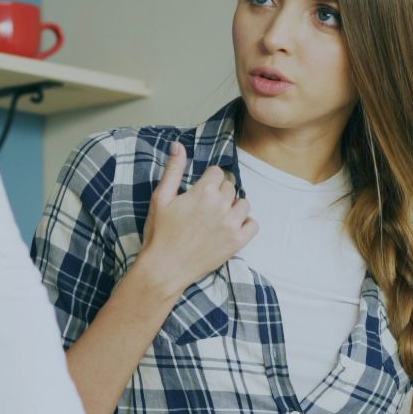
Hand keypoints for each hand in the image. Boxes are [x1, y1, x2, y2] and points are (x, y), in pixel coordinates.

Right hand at [130, 141, 257, 297]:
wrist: (164, 268)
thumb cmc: (160, 233)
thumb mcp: (161, 197)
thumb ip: (173, 169)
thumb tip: (178, 144)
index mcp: (203, 192)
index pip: (217, 172)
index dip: (207, 180)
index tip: (199, 191)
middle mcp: (221, 205)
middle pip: (230, 187)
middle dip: (219, 193)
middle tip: (203, 208)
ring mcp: (231, 225)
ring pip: (243, 203)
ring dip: (233, 206)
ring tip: (216, 217)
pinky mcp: (237, 242)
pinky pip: (253, 224)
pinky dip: (245, 223)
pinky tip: (230, 227)